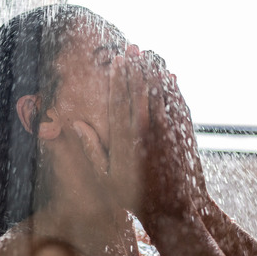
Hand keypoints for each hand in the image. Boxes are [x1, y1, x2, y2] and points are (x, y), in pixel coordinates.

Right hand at [73, 45, 208, 218]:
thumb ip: (91, 148)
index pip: (118, 100)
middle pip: (139, 91)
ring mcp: (165, 132)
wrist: (171, 209)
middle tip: (132, 46)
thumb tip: (75, 123)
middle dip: (135, 67)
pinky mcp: (181, 136)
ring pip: (159, 94)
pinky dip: (173, 89)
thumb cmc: (134, 196)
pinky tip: (170, 77)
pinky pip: (176, 106)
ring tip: (150, 53)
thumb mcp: (104, 176)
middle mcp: (144, 131)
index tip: (116, 60)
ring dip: (154, 72)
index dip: (117, 77)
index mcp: (123, 139)